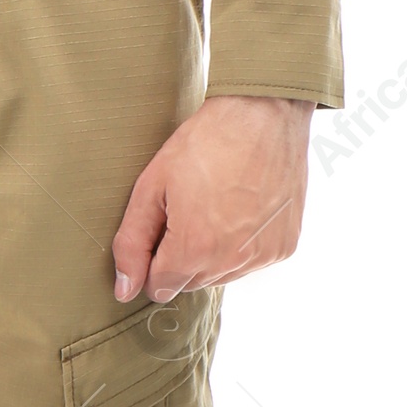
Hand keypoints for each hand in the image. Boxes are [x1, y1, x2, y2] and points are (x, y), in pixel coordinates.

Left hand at [111, 94, 313, 302]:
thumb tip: (124, 291)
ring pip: (220, 275)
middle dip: (180, 256)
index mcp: (194, 249)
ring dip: (211, 253)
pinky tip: (241, 208)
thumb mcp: (152, 186)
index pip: (158, 287)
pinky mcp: (283, 247)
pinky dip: (241, 245)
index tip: (160, 225)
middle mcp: (232, 261)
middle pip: (189, 283)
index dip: (151, 259)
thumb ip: (131, 243)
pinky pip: (250, 263)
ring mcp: (262, 256)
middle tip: (188, 207)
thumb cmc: (204, 144)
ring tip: (216, 205)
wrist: (263, 115)